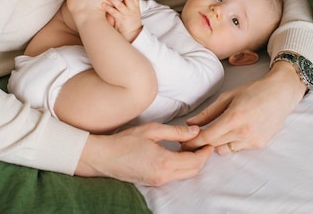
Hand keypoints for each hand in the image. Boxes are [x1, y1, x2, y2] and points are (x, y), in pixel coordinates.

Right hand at [75, 123, 213, 185]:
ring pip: (185, 174)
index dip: (205, 151)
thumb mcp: (152, 130)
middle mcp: (164, 176)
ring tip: (190, 146)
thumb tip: (195, 131)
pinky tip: (178, 153)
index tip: (209, 140)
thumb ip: (176, 132)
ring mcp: (158, 181)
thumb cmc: (124, 141)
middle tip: (203, 143)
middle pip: (194, 171)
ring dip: (192, 162)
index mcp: (165, 162)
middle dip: (202, 158)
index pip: (195, 161)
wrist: (103, 157)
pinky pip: (175, 176)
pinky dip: (182, 166)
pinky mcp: (153, 182)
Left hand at [102, 0, 148, 41]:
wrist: (133, 33)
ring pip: (120, 5)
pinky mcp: (121, 19)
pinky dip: (108, 8)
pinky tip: (103, 4)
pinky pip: (114, 13)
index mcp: (135, 5)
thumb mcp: (133, 9)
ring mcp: (127, 14)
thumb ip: (129, 0)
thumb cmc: (130, 20)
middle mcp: (132, 8)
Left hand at [181, 61, 305, 154]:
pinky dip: (232, 142)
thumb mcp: (227, 97)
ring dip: (217, 143)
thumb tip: (191, 124)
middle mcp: (244, 132)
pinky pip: (238, 148)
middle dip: (201, 143)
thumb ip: (208, 113)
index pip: (207, 136)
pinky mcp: (259, 145)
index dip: (193, 142)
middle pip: (214, 144)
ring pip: (225, 149)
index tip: (183, 143)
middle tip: (192, 139)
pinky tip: (235, 130)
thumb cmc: (254, 91)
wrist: (281, 94)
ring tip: (218, 130)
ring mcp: (253, 141)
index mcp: (234, 118)